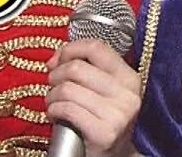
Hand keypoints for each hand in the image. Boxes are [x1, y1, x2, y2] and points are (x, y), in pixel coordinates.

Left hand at [45, 39, 141, 156]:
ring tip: (53, 102)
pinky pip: (67, 109)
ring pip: (68, 88)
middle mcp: (127, 95)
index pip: (96, 47)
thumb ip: (85, 66)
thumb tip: (54, 59)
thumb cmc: (102, 118)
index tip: (57, 60)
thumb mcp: (104, 89)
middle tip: (52, 85)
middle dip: (56, 75)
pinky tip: (55, 115)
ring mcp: (117, 115)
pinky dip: (53, 109)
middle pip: (77, 67)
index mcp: (129, 78)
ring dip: (52, 95)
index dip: (71, 49)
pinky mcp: (104, 134)